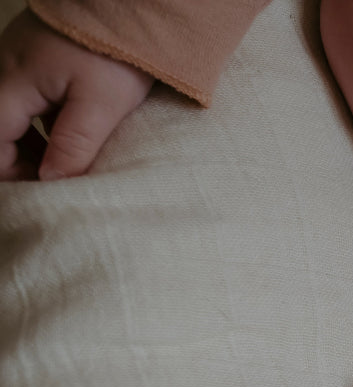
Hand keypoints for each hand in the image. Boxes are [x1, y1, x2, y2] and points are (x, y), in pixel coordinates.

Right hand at [0, 10, 152, 180]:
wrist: (131, 2)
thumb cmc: (114, 52)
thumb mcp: (100, 106)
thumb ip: (72, 146)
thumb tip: (50, 182)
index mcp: (11, 84)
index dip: (12, 174)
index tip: (42, 192)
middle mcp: (3, 69)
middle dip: (19, 160)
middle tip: (55, 182)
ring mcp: (16, 58)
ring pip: (10, 113)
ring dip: (30, 142)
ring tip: (65, 163)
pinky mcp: (35, 54)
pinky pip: (25, 96)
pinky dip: (40, 120)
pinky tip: (70, 131)